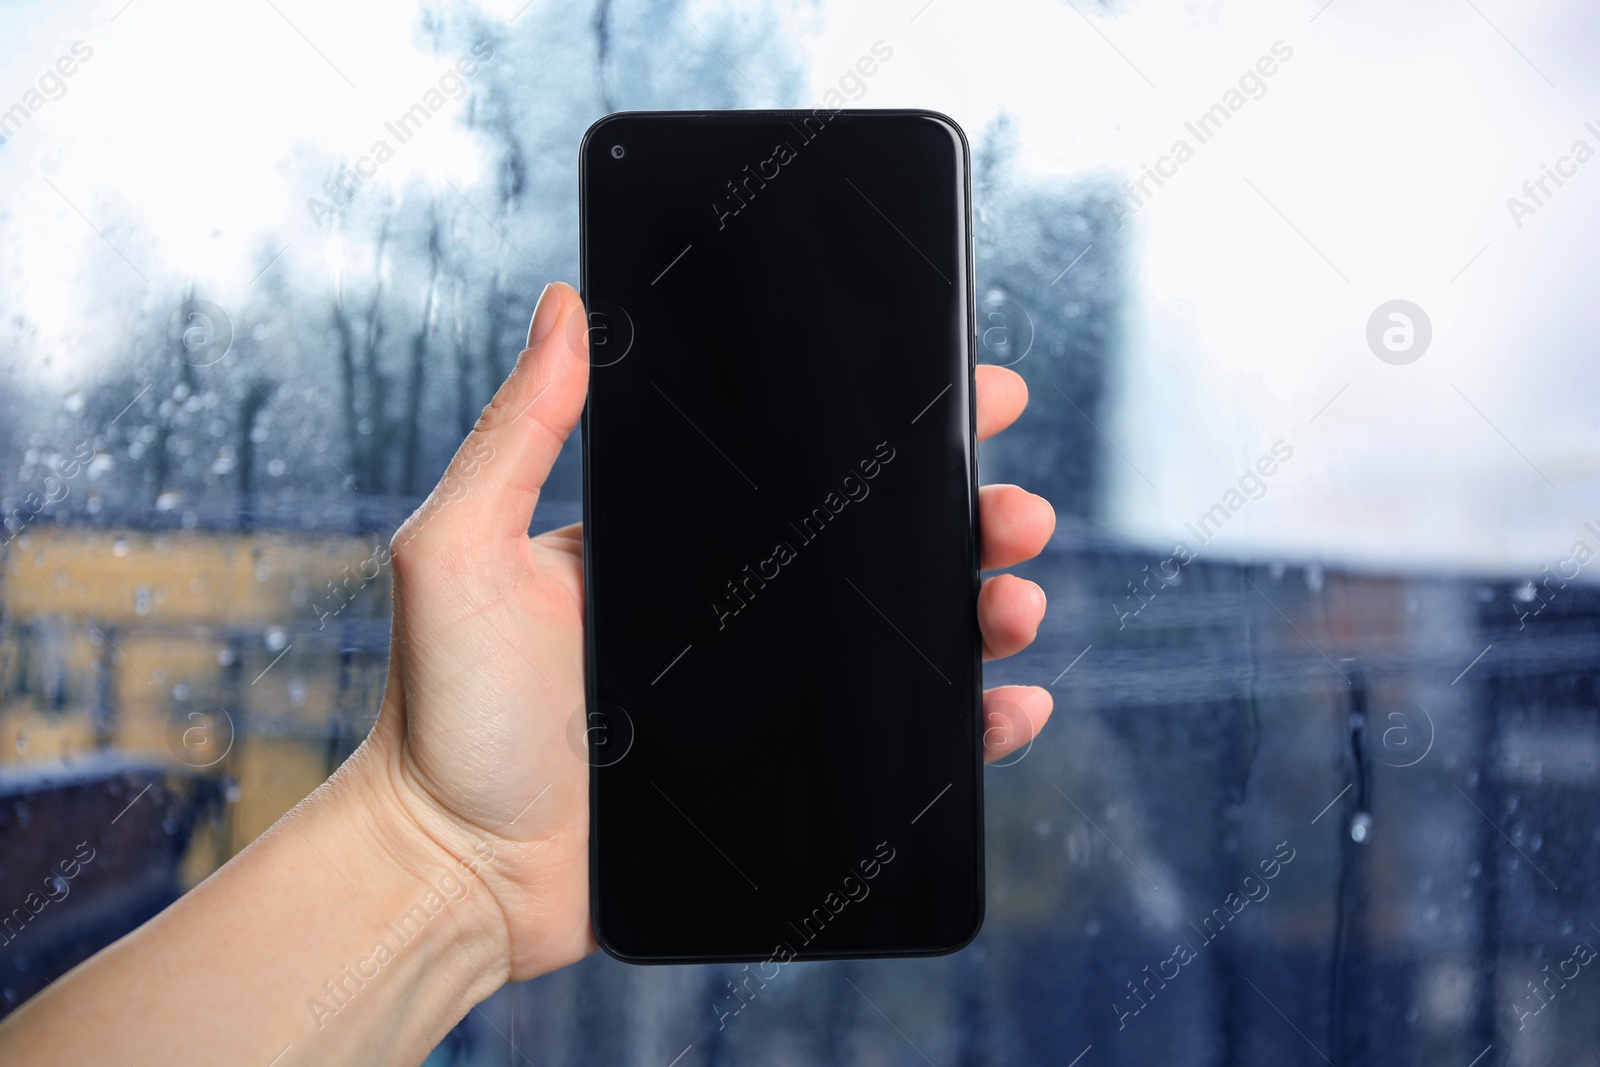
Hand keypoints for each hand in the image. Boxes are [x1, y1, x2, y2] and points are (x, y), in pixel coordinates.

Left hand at [358, 281, 1056, 983]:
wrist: (451, 872)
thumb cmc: (439, 716)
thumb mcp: (459, 552)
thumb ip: (515, 435)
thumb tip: (561, 304)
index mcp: (676, 544)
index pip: (802, 469)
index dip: (893, 430)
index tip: (970, 393)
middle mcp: (730, 610)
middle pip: (879, 548)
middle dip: (968, 518)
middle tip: (1017, 511)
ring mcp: (764, 697)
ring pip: (904, 641)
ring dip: (982, 611)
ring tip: (1017, 602)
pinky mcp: (782, 777)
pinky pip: (896, 746)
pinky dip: (966, 728)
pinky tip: (1008, 708)